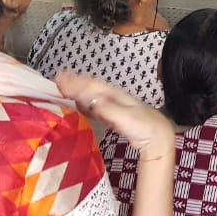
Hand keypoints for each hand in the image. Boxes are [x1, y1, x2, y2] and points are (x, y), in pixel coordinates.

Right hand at [56, 71, 174, 159]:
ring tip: (63, 87)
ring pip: (92, 96)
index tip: (59, 78)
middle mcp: (113, 97)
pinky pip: (95, 107)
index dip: (76, 82)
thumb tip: (91, 102)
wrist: (158, 136)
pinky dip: (85, 105)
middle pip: (91, 87)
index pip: (92, 86)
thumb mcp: (126, 119)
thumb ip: (109, 111)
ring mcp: (113, 106)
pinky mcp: (113, 116)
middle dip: (75, 83)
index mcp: (115, 95)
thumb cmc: (144, 127)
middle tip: (57, 79)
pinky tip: (78, 106)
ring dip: (78, 91)